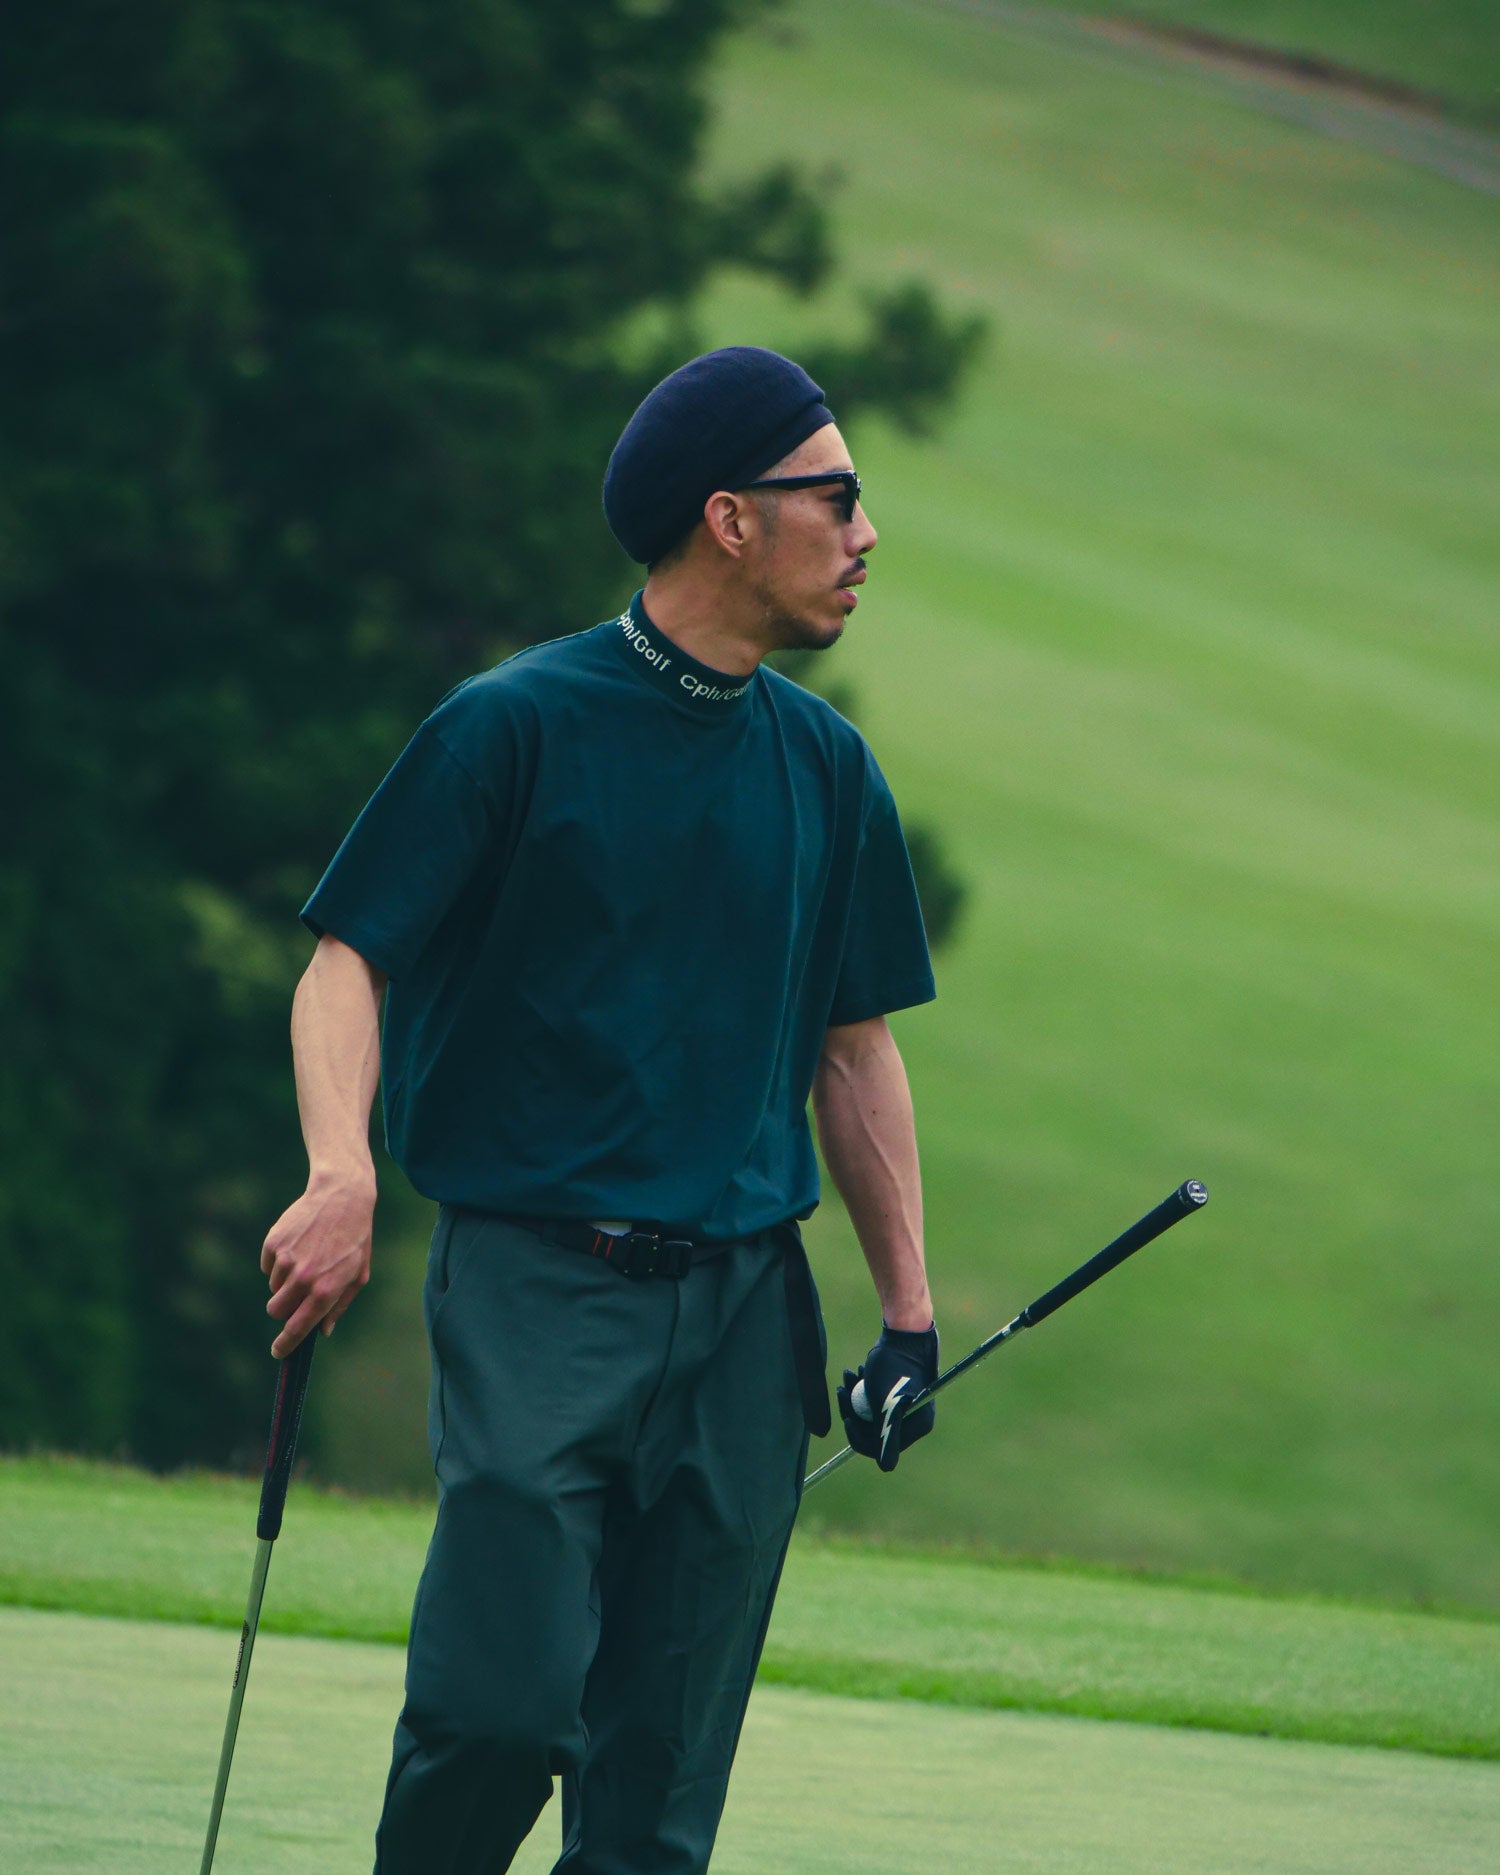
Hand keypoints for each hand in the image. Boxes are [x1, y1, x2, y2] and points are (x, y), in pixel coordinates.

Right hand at [260, 1170, 374, 1357]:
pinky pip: (267, 1266)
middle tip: (298, 1294)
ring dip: (285, 1281)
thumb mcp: (358, 1275)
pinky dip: (278, 1262)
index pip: (297, 1328)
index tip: (278, 1352)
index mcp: (325, 1291)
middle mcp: (304, 1278)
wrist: (342, 1197)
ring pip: (273, 1288)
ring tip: (308, 1259)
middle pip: (276, 1311)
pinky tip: (299, 1245)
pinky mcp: (274, 1244)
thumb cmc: (355, 1239)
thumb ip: (339, 1306)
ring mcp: (286, 1260)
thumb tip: (322, 1331)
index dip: (285, 1344)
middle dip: (283, 1309)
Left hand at [837, 1320, 938, 1470]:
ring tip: (848, 1375)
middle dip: (854, 1411)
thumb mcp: (887, 1406)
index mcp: (917, 1426)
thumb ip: (887, 1437)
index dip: (859, 1436)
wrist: (903, 1333)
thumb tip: (886, 1469)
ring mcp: (907, 1404)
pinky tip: (857, 1371)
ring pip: (871, 1411)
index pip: (881, 1446)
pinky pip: (874, 1398)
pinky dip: (862, 1387)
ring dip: (854, 1396)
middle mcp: (915, 1419)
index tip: (847, 1418)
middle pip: (874, 1429)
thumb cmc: (895, 1368)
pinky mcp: (898, 1389)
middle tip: (842, 1389)